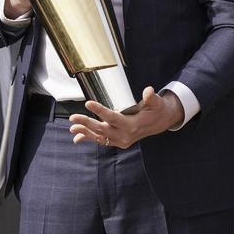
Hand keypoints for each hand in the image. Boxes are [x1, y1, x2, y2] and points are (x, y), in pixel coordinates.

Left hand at [68, 87, 184, 148]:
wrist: (160, 122)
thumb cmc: (156, 109)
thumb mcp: (156, 102)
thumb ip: (151, 97)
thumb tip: (149, 91)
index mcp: (132, 125)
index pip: (112, 117)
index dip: (100, 110)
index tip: (88, 103)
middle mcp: (125, 135)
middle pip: (102, 129)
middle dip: (86, 123)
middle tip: (73, 117)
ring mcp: (121, 140)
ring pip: (99, 137)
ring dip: (85, 132)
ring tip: (72, 127)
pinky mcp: (118, 142)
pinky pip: (102, 141)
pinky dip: (90, 138)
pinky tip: (78, 137)